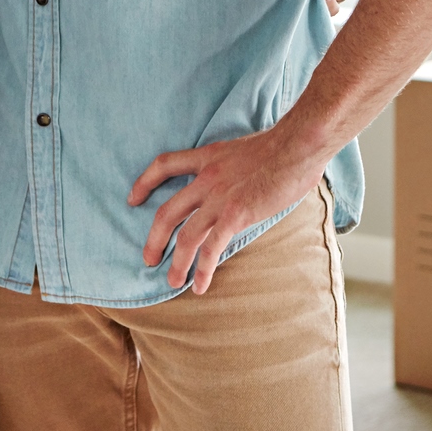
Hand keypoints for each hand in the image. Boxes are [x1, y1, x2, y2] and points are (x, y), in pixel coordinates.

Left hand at [128, 123, 328, 294]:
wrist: (298, 144)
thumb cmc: (284, 145)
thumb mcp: (245, 149)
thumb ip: (233, 166)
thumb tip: (239, 180)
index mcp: (208, 157)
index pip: (165, 164)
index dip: (145, 182)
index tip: (133, 198)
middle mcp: (207, 178)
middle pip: (167, 212)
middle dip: (154, 239)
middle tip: (148, 258)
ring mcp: (220, 197)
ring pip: (186, 236)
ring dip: (177, 263)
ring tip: (172, 281)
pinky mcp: (236, 214)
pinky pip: (212, 247)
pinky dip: (204, 269)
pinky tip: (200, 285)